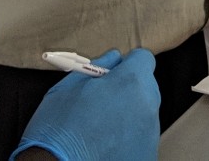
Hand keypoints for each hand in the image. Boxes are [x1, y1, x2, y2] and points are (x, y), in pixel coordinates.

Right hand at [13, 49, 159, 160]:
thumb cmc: (58, 130)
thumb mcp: (68, 87)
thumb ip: (97, 65)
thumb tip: (113, 58)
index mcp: (131, 82)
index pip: (143, 59)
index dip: (128, 64)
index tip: (116, 72)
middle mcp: (147, 105)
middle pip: (146, 86)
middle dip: (129, 88)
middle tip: (103, 100)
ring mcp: (150, 132)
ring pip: (145, 112)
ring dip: (129, 113)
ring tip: (101, 126)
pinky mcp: (148, 153)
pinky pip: (142, 136)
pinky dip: (129, 137)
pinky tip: (107, 144)